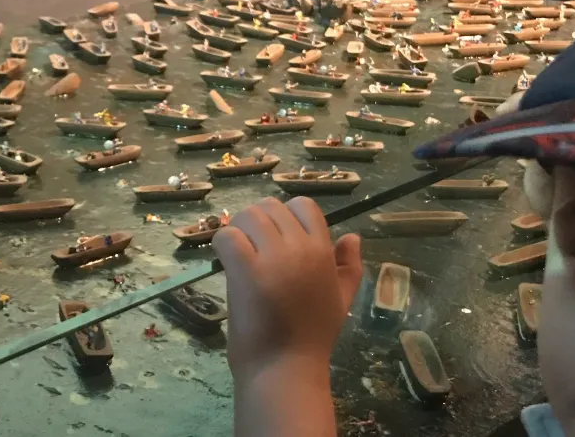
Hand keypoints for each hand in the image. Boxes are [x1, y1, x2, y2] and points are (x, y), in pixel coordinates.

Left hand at [213, 197, 362, 377]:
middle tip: (251, 250)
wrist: (286, 368)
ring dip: (238, 232)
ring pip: (247, 216)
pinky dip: (222, 244)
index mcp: (323, 251)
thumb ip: (348, 266)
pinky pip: (228, 236)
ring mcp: (274, 258)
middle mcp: (301, 247)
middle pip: (270, 207)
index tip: (274, 240)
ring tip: (240, 257)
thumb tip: (352, 237)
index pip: (303, 205)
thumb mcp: (340, 299)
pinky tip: (226, 263)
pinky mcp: (246, 270)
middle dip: (256, 224)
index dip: (284, 216)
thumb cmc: (312, 336)